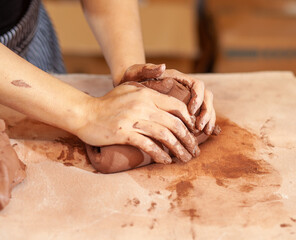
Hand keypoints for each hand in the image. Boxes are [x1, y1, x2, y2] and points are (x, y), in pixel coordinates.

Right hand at [75, 84, 198, 163]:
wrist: (84, 113)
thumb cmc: (108, 103)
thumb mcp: (129, 89)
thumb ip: (148, 90)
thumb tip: (167, 94)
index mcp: (147, 94)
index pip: (176, 106)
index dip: (189, 119)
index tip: (193, 131)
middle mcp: (142, 105)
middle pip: (174, 123)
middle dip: (188, 139)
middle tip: (194, 150)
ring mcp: (133, 119)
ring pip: (165, 135)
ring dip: (178, 149)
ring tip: (185, 158)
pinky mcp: (123, 133)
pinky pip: (148, 145)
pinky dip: (159, 154)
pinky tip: (166, 161)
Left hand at [119, 64, 216, 134]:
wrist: (127, 88)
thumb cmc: (132, 79)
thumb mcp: (136, 73)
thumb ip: (148, 70)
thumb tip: (162, 67)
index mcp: (178, 78)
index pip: (197, 85)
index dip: (198, 97)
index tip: (191, 111)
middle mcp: (186, 88)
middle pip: (207, 97)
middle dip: (206, 112)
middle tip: (199, 127)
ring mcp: (187, 99)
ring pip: (206, 107)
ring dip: (208, 120)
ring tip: (204, 132)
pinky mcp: (184, 111)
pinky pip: (200, 116)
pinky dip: (204, 125)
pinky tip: (203, 135)